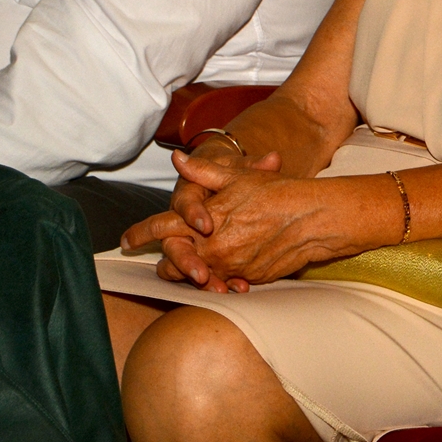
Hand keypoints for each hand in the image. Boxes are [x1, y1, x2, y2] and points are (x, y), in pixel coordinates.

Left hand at [129, 154, 330, 286]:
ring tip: (192, 268)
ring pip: (196, 277)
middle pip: (172, 262)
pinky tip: (224, 272)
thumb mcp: (238, 177)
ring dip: (192, 271)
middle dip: (166, 262)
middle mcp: (212, 248)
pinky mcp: (248, 278)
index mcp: (204, 221)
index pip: (161, 229)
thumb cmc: (278, 193)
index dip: (140, 233)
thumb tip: (177, 159)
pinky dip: (221, 278)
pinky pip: (224, 283)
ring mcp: (230, 267)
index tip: (126, 239)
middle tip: (162, 260)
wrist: (315, 218)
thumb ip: (204, 171)